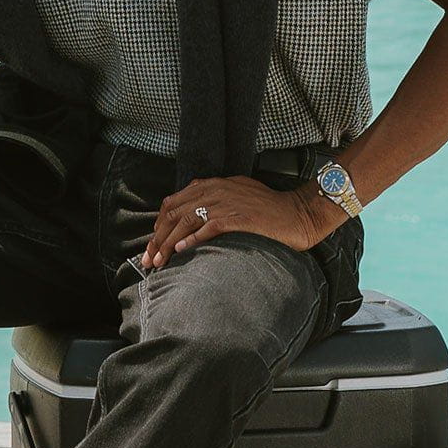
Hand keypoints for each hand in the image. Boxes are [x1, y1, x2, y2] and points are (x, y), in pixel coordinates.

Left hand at [141, 174, 341, 270]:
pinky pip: (207, 226)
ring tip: (159, 262)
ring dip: (168, 243)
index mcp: (212, 185)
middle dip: (157, 238)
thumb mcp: (237, 197)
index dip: (158, 226)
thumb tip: (190, 225)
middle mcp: (215, 190)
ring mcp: (226, 202)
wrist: (298, 213)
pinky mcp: (238, 216)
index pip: (173, 203)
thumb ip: (214, 203)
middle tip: (148, 261)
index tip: (152, 248)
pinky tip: (181, 252)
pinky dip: (191, 239)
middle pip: (173, 213)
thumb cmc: (270, 210)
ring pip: (185, 220)